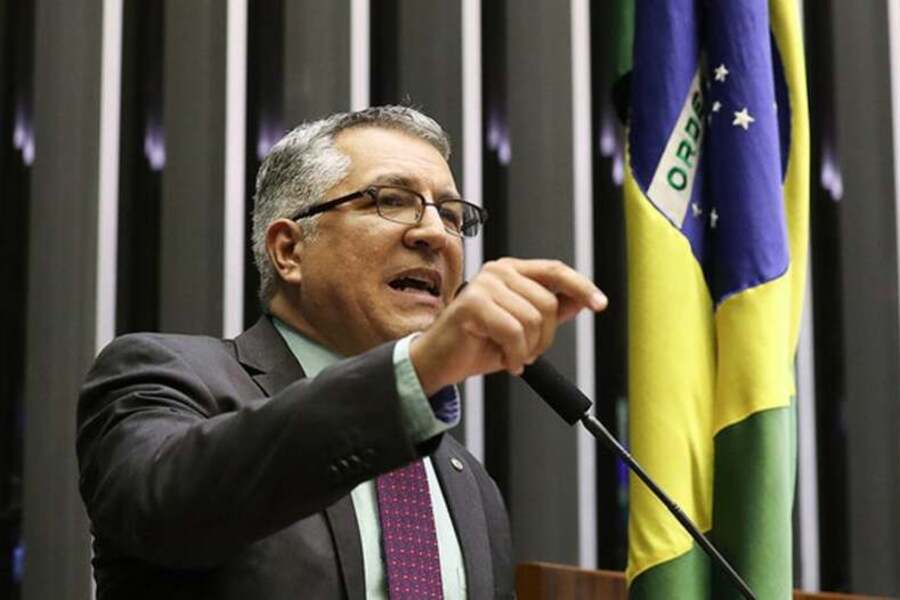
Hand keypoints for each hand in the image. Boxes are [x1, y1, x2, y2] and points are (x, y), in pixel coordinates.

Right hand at [409, 258, 606, 394]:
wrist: (439, 362)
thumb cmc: (477, 344)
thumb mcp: (523, 328)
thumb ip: (550, 312)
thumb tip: (580, 302)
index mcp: (511, 271)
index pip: (555, 271)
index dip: (581, 287)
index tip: (600, 304)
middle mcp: (498, 271)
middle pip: (548, 304)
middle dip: (544, 338)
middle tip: (526, 352)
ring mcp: (484, 285)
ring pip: (533, 320)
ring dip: (527, 349)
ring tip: (511, 356)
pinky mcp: (473, 304)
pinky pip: (514, 332)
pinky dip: (514, 355)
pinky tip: (504, 361)